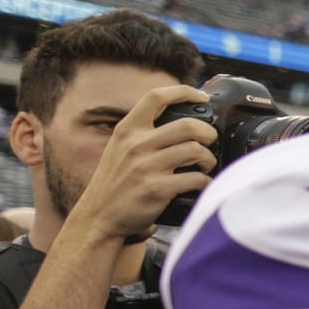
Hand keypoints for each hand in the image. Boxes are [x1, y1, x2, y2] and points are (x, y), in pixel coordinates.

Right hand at [66, 85, 217, 243]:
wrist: (98, 217)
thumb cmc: (116, 183)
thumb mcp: (120, 149)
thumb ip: (144, 134)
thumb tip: (183, 124)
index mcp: (127, 130)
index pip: (156, 97)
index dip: (183, 91)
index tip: (202, 97)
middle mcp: (136, 144)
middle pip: (188, 125)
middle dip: (208, 133)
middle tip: (209, 142)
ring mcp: (146, 167)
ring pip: (196, 151)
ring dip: (209, 159)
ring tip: (204, 165)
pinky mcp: (157, 189)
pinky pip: (196, 179)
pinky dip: (205, 182)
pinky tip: (200, 184)